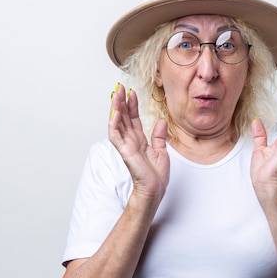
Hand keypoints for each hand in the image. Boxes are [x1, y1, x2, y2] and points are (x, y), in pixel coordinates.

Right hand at [108, 84, 168, 199]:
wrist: (155, 190)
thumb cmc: (156, 176)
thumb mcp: (161, 151)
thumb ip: (159, 136)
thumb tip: (162, 121)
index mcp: (139, 141)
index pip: (133, 119)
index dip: (132, 105)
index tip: (132, 92)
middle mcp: (130, 141)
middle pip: (123, 118)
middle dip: (121, 102)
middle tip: (120, 87)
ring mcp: (126, 146)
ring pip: (117, 123)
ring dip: (115, 108)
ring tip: (116, 94)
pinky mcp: (124, 152)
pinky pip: (115, 136)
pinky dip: (114, 124)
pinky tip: (114, 113)